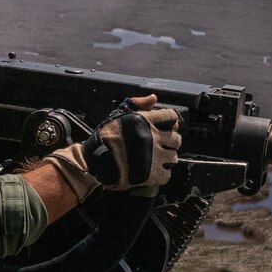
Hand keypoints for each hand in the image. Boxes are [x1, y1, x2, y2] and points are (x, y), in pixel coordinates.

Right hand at [46, 95, 180, 196]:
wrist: (95, 160)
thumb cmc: (104, 137)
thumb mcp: (118, 114)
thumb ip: (136, 104)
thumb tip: (153, 98)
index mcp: (146, 121)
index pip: (171, 117)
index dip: (169, 122)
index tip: (164, 127)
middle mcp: (154, 137)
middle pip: (176, 139)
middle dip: (169, 142)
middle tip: (160, 145)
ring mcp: (155, 156)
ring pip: (173, 157)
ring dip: (167, 158)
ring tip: (156, 159)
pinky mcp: (152, 174)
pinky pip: (167, 174)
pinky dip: (162, 173)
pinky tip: (153, 171)